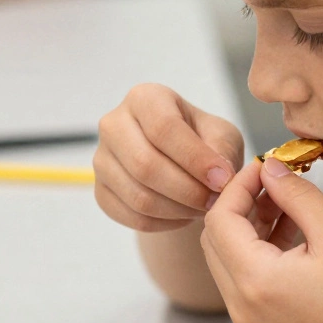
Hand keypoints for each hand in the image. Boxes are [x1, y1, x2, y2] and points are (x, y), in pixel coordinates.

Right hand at [94, 83, 244, 232]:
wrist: (178, 162)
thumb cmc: (202, 141)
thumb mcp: (221, 135)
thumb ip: (221, 150)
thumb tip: (216, 176)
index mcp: (144, 98)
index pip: (164, 128)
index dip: (195, 159)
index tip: (222, 180)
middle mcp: (114, 124)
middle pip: (145, 165)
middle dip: (187, 191)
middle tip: (214, 202)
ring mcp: (101, 159)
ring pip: (138, 196)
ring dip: (178, 210)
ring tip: (202, 209)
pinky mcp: (100, 191)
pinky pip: (132, 216)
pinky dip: (164, 223)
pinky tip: (183, 216)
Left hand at [201, 157, 322, 322]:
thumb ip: (295, 194)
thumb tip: (269, 168)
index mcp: (255, 282)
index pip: (220, 218)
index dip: (238, 185)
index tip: (265, 165)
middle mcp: (240, 306)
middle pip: (214, 239)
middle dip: (240, 204)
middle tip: (275, 182)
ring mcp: (246, 321)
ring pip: (225, 258)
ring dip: (248, 227)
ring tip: (288, 205)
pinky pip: (241, 280)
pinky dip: (256, 252)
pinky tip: (290, 233)